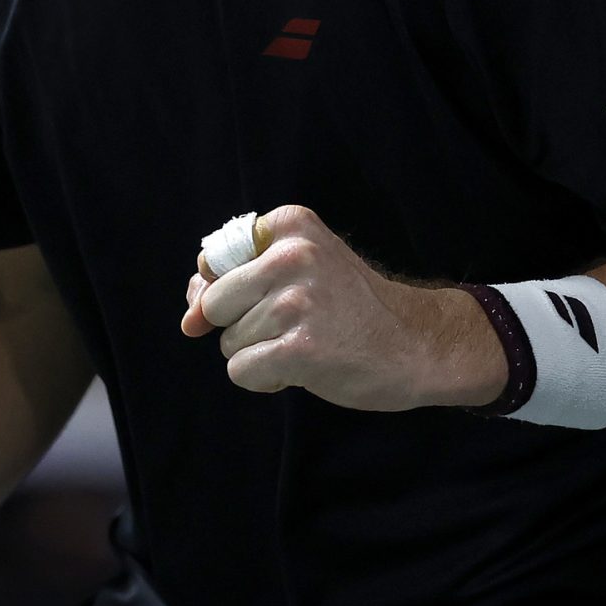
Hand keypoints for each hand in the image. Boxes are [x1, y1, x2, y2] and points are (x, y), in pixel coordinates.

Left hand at [177, 205, 505, 409]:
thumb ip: (236, 279)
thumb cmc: (350, 308)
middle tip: (291, 326)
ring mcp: (296, 303)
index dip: (226, 291)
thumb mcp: (301, 268)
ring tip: (306, 344)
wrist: (417, 344)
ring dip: (259, 354)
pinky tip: (302, 369)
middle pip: (215, 304)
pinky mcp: (300, 349)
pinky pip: (241, 371)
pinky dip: (264, 380)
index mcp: (291, 225)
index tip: (263, 299)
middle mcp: (293, 256)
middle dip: (241, 325)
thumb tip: (188, 318)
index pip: (212, 260)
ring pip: (227, 342)